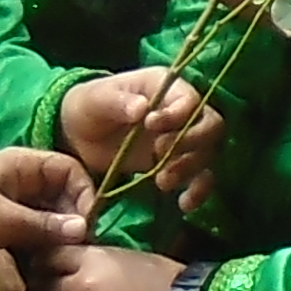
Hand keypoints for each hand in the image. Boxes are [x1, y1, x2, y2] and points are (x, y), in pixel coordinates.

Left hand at [0, 146, 96, 262]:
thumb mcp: (1, 218)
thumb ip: (42, 224)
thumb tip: (83, 229)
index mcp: (22, 164)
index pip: (69, 169)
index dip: (82, 192)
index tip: (85, 224)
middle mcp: (24, 179)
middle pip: (64, 192)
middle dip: (73, 218)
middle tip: (76, 247)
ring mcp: (17, 200)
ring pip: (53, 213)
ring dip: (59, 234)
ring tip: (61, 257)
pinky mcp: (10, 222)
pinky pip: (38, 228)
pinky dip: (45, 242)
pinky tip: (46, 260)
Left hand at [59, 69, 227, 219]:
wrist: (79, 135)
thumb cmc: (90, 106)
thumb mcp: (96, 99)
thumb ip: (118, 102)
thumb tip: (142, 109)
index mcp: (166, 86)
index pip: (190, 99)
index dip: (178, 114)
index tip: (149, 125)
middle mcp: (183, 111)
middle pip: (211, 126)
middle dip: (191, 143)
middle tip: (159, 153)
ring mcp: (183, 139)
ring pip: (208, 153)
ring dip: (191, 169)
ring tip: (162, 182)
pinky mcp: (178, 165)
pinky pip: (202, 177)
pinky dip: (198, 191)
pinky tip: (184, 204)